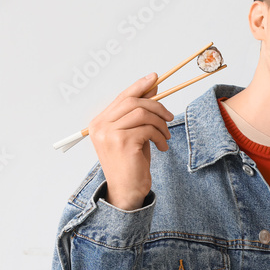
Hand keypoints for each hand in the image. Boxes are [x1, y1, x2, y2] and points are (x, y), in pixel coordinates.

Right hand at [87, 73, 173, 210]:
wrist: (126, 191)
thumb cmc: (131, 164)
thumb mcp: (135, 134)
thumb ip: (139, 113)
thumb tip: (152, 87)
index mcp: (100, 122)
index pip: (122, 97)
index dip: (139, 86)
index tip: (155, 78)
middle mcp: (100, 126)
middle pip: (133, 101)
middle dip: (157, 106)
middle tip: (170, 117)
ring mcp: (110, 133)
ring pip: (143, 113)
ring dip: (160, 124)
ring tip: (165, 136)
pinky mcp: (122, 142)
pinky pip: (148, 129)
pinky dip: (160, 136)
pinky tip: (162, 147)